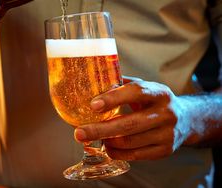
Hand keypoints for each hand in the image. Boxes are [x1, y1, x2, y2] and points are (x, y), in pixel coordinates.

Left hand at [74, 76, 192, 160]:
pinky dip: (116, 152)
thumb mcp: (144, 87)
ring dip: (106, 141)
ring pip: (129, 142)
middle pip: (129, 124)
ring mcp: (167, 134)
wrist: (187, 118)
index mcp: (159, 92)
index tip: (93, 105)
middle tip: (79, 133)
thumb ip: (121, 85)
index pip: (135, 92)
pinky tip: (108, 146)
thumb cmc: (156, 101)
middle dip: (100, 130)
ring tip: (92, 137)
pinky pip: (135, 155)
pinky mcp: (165, 150)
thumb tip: (93, 85)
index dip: (113, 99)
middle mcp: (166, 113)